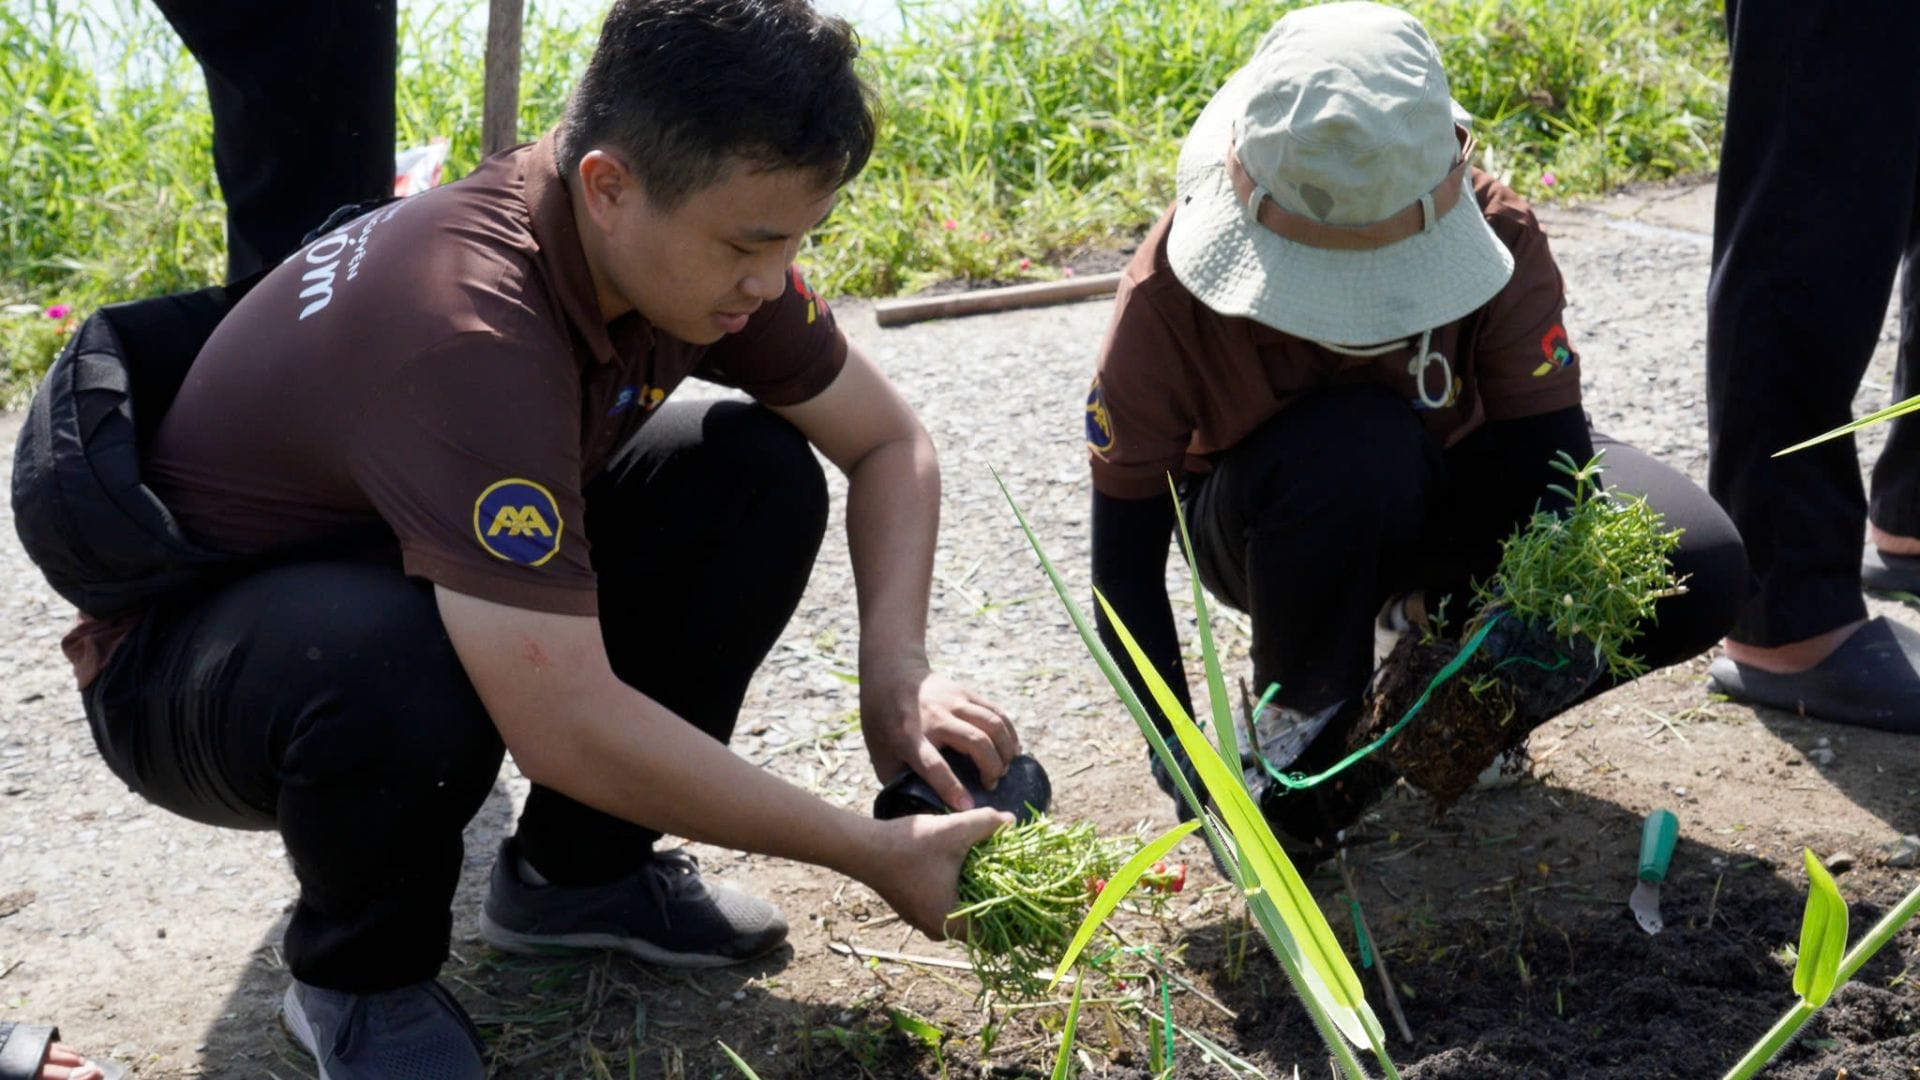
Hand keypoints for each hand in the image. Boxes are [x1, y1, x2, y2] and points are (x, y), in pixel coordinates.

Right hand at [855, 807, 1012, 938]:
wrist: (861, 847)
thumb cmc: (909, 845)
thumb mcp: (954, 830)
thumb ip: (987, 824)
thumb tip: (1011, 820)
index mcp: (949, 923)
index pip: (993, 936)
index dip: (1012, 921)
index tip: (1024, 899)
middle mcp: (935, 929)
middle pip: (977, 925)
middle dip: (996, 904)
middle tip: (1012, 880)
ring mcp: (920, 919)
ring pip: (960, 914)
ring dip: (975, 896)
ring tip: (991, 871)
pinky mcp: (911, 906)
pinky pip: (945, 906)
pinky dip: (957, 892)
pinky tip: (963, 868)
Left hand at [862, 665, 1018, 810]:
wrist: (890, 673)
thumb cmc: (883, 723)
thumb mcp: (880, 754)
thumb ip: (900, 781)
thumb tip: (921, 810)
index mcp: (908, 737)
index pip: (933, 765)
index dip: (951, 787)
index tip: (968, 807)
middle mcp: (934, 717)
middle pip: (975, 742)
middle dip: (991, 768)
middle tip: (991, 785)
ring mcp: (953, 701)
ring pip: (992, 724)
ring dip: (1005, 751)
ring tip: (1004, 769)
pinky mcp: (966, 692)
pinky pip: (997, 712)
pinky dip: (1010, 733)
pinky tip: (1012, 750)